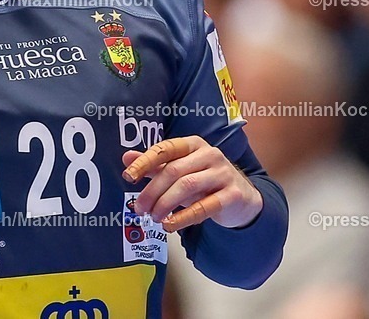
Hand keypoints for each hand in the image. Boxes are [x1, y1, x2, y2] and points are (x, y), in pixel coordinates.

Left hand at [121, 136, 262, 232]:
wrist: (242, 198)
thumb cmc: (205, 182)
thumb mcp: (179, 171)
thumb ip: (154, 165)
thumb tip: (127, 157)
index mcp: (193, 144)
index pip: (164, 149)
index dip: (144, 162)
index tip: (128, 176)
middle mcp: (210, 154)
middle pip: (173, 171)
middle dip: (152, 191)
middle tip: (139, 208)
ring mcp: (223, 173)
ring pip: (187, 186)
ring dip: (165, 204)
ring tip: (154, 216)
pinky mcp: (233, 194)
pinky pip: (204, 206)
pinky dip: (183, 217)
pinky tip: (170, 224)